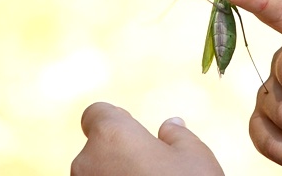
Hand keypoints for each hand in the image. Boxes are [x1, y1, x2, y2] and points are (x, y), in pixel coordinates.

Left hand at [71, 102, 223, 175]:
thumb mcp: (195, 156)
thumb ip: (177, 134)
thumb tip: (169, 124)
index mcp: (112, 135)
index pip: (96, 112)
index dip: (115, 117)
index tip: (134, 129)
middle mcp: (87, 162)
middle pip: (97, 148)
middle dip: (120, 153)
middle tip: (154, 167)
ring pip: (96, 175)